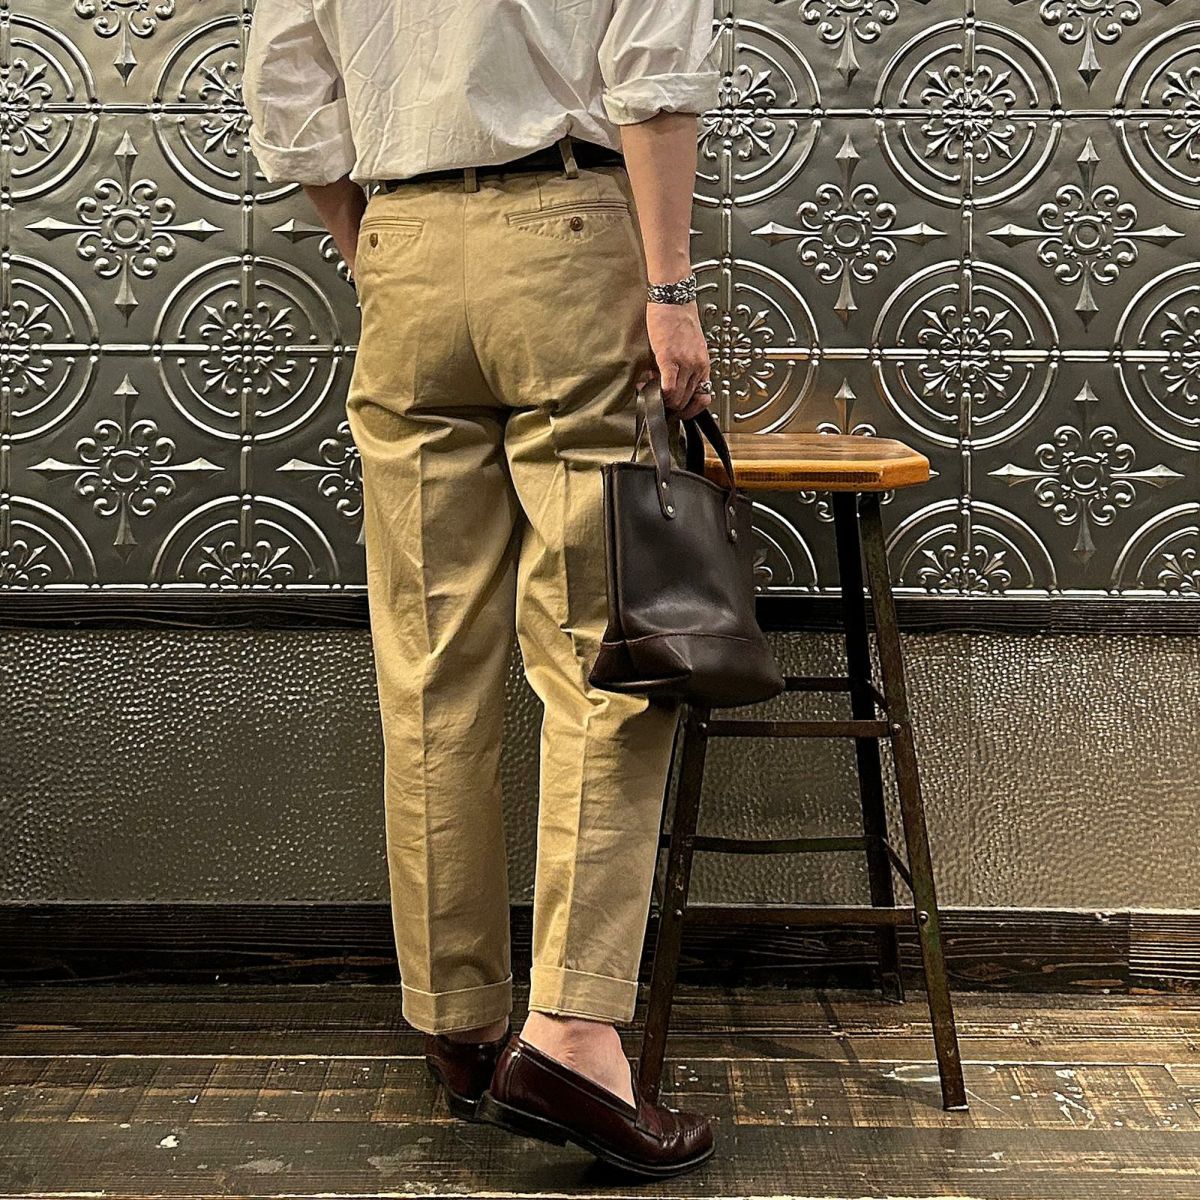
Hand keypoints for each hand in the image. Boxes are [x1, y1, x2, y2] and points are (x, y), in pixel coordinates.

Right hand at [643, 301, 712, 419]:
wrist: (674, 299)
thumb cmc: (678, 319)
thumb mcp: (687, 348)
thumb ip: (679, 369)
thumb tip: (664, 386)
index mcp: (704, 365)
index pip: (703, 399)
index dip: (688, 409)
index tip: (676, 409)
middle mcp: (698, 366)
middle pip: (686, 401)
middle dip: (669, 405)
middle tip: (657, 397)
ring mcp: (685, 363)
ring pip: (677, 399)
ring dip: (661, 400)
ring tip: (649, 388)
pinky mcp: (669, 358)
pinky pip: (667, 387)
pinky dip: (657, 392)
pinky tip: (647, 386)